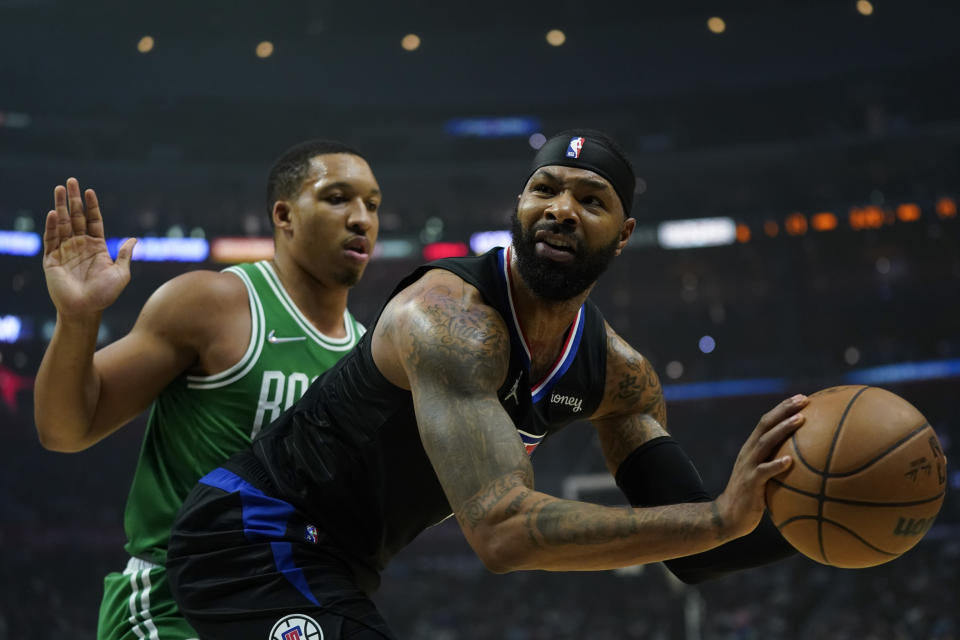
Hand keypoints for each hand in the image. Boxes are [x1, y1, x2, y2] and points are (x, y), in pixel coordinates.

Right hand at [42, 178, 136, 316]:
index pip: (93, 221)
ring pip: (62, 224)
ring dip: (60, 206)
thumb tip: (134, 239)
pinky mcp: (52, 259)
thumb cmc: (105, 295)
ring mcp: (65, 251)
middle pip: (76, 217)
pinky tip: (53, 213)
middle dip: (73, 199)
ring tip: (59, 189)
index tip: (90, 191)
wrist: (86, 310)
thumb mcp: (121, 274)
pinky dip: (52, 226)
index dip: (92, 206)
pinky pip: (51, 240)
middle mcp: (80, 246)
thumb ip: (124, 256)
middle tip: (71, 181)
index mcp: (96, 247)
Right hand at [715, 394, 808, 538]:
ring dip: (783, 429)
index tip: (802, 398)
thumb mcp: (764, 477)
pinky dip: (776, 465)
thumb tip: (808, 463)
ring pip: (765, 442)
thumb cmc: (752, 498)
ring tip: (801, 420)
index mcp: (752, 449)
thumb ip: (778, 466)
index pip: (767, 422)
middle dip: (784, 410)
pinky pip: (764, 472)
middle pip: (765, 424)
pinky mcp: (750, 484)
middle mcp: (748, 453)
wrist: (728, 516)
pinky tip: (789, 461)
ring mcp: (748, 467)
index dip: (783, 408)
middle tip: (804, 400)